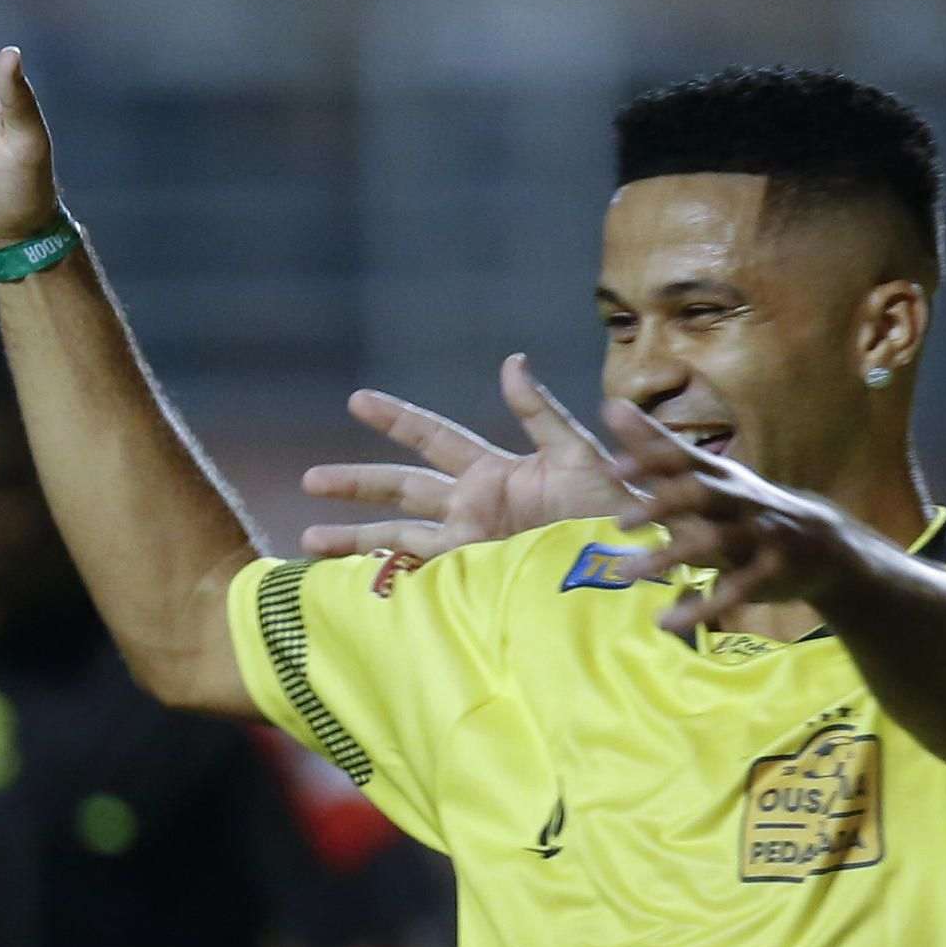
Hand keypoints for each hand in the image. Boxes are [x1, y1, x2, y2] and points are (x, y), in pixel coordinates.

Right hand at [300, 357, 631, 558]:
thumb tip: (511, 362)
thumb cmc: (618, 509)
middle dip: (355, 483)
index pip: (433, 438)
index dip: (396, 419)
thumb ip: (540, 413)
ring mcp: (471, 548)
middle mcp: (474, 508)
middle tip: (310, 479)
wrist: (635, 567)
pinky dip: (386, 580)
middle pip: (401, 489)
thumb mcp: (579, 454)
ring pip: (398, 538)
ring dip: (354, 537)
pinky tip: (350, 585)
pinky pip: (421, 580)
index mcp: (496, 472)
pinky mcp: (475, 583)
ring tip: (309, 539)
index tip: (357, 401)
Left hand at [587, 391, 867, 636]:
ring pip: (715, 541)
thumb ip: (657, 446)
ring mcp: (759, 534)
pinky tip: (667, 621)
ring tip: (627, 572)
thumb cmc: (744, 506)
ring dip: (670, 556)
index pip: (683, 459)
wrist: (821, 543)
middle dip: (662, 504)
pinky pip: (736, 590)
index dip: (650, 461)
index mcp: (719, 476)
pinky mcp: (771, 571)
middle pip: (701, 493)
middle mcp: (738, 499)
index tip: (610, 468)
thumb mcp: (705, 474)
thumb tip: (611, 406)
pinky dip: (701, 607)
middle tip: (620, 523)